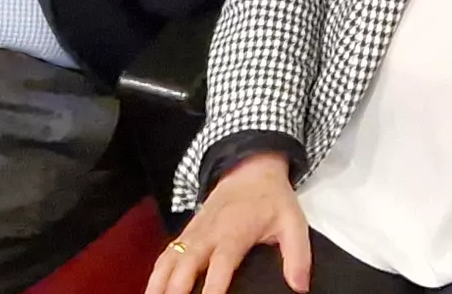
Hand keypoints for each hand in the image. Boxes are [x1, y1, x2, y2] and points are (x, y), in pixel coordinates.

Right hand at [148, 151, 306, 293]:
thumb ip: (298, 256)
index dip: (213, 288)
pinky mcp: (185, 233)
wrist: (250, 169)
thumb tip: (300, 287)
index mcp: (234, 233)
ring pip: (169, 261)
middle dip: (176, 291)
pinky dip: (155, 274)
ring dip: (158, 284)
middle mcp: (208, 234)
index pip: (221, 266)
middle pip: (185, 265)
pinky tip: (151, 290)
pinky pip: (165, 255)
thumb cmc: (272, 200)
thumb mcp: (293, 223)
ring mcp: (193, 233)